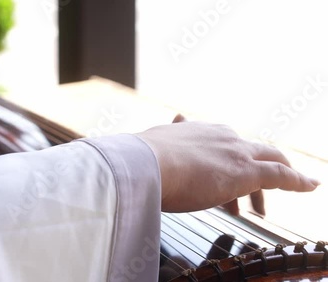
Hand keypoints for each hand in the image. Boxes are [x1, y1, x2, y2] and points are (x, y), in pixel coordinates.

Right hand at [135, 114, 319, 212]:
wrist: (146, 163)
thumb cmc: (146, 159)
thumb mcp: (160, 140)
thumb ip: (173, 131)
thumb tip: (177, 118)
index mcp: (201, 131)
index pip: (226, 144)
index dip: (229, 160)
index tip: (224, 175)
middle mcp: (222, 136)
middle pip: (254, 150)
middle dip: (259, 168)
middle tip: (256, 189)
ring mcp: (236, 152)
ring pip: (271, 161)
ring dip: (276, 179)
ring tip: (266, 205)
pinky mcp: (247, 172)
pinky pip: (282, 176)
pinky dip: (299, 181)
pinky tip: (310, 185)